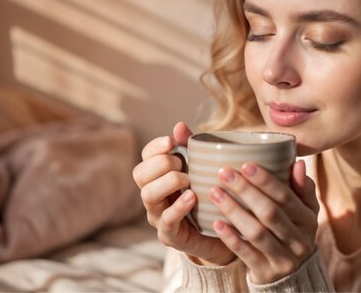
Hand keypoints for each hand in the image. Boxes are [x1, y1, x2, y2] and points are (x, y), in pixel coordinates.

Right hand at [133, 122, 234, 265]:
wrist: (220, 233)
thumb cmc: (209, 197)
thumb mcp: (203, 170)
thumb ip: (192, 148)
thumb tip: (180, 125)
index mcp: (159, 176)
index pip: (146, 156)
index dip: (155, 147)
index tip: (172, 141)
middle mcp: (153, 195)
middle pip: (140, 174)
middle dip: (161, 164)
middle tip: (183, 165)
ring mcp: (158, 215)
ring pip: (148, 195)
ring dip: (168, 182)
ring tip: (188, 180)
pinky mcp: (169, 234)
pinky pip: (166, 220)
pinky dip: (178, 207)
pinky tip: (192, 197)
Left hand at [209, 160, 318, 283]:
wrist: (291, 274)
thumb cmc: (293, 230)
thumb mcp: (304, 210)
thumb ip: (302, 187)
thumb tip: (298, 163)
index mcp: (307, 220)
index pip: (286, 197)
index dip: (266, 180)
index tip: (245, 165)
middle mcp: (299, 240)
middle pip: (269, 213)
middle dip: (245, 190)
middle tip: (224, 173)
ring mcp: (283, 259)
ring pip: (256, 232)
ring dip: (233, 211)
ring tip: (214, 192)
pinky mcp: (266, 272)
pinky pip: (246, 254)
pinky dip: (231, 238)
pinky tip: (216, 223)